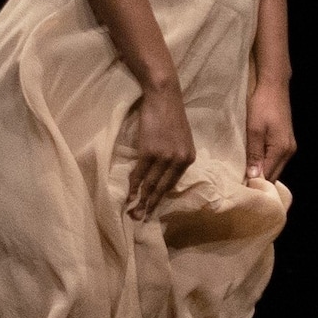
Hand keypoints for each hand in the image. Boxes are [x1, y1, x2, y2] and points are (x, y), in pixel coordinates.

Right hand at [121, 71, 195, 219]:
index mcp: (189, 159)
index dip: (162, 197)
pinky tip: (129, 196)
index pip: (173, 183)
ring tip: (134, 213)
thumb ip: (176, 156)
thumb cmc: (170, 115)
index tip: (153, 209)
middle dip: (151, 205)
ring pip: (151, 184)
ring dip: (141, 200)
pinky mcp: (149, 152)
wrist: (164, 97)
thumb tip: (164, 173)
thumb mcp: (181, 139)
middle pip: (163, 188)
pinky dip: (133, 186)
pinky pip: (140, 174)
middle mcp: (179, 161)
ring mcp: (164, 157)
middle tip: (142, 219)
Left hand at [246, 73, 295, 186]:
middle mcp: (289, 152)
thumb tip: (254, 177)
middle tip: (239, 188)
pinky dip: (265, 165)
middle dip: (259, 183)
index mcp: (281, 150)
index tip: (239, 192)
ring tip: (244, 179)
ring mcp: (289, 147)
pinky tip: (254, 166)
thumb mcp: (254, 130)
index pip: (268, 176)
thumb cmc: (262, 105)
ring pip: (275, 168)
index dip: (254, 185)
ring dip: (262, 174)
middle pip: (274, 175)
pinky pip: (275, 160)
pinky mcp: (285, 142)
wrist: (274, 86)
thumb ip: (254, 154)